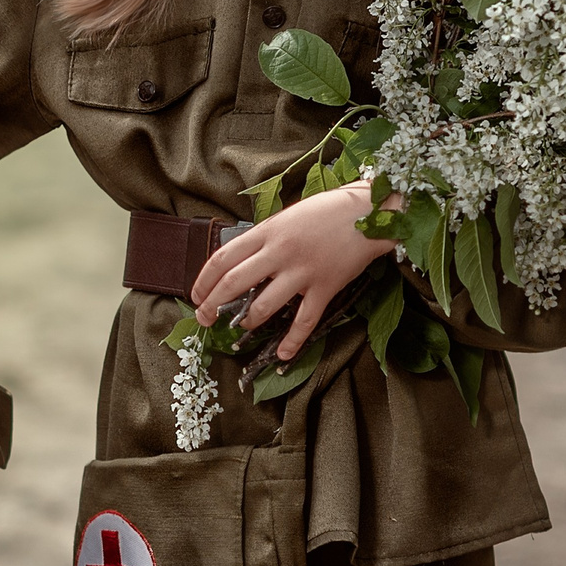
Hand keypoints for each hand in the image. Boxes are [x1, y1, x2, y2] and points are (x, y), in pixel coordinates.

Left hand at [190, 183, 395, 359]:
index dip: (203, 280)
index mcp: (267, 231)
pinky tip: (283, 355)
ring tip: (241, 327)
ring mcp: (302, 272)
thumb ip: (264, 238)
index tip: (195, 295)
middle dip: (212, 305)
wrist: (370, 213)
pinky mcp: (325, 287)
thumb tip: (241, 261)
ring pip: (263, 305)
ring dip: (247, 321)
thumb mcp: (287, 216)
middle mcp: (279, 252)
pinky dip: (292, 341)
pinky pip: (304, 321)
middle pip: (233, 283)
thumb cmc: (326, 211)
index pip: (222, 258)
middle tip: (203, 318)